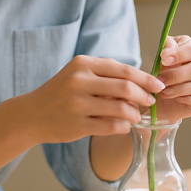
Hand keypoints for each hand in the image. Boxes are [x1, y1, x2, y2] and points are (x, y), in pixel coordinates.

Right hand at [21, 55, 165, 142]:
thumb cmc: (61, 92)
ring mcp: (77, 104)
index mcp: (83, 64)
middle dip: (144, 96)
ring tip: (136, 116)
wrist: (32, 114)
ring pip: (121, 109)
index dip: (146, 78)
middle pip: (126, 88)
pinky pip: (112, 127)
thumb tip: (142, 80)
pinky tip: (124, 125)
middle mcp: (79, 81)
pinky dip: (124, 126)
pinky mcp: (77, 125)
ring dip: (135, 114)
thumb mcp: (79, 74)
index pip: (124, 70)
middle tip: (151, 102)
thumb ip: (106, 74)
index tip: (159, 85)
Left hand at [153, 35, 190, 122]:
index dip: (179, 54)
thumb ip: (166, 48)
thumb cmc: (162, 72)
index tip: (163, 60)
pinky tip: (176, 98)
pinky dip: (187, 100)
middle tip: (160, 80)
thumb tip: (170, 49)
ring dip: (179, 89)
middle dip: (176, 75)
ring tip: (164, 91)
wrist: (159, 96)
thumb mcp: (160, 57)